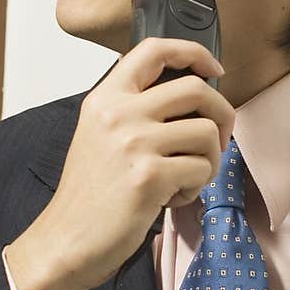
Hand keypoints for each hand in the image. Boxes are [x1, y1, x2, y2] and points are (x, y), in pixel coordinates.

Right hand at [32, 37, 234, 289]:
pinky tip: (171, 198)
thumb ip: (134, 110)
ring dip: (208, 161)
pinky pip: (201, 169)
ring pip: (206, 133)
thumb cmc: (89, 195)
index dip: (194, 53)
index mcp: (106, 98)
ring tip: (184, 179)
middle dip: (222, 114)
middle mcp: (119, 113)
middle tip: (217, 140)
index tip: (213, 69)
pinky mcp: (150, 176)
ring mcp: (135, 143)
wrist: (66, 239)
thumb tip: (193, 99)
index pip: (154, 50)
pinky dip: (196, 188)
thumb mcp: (99, 135)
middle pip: (197, 89)